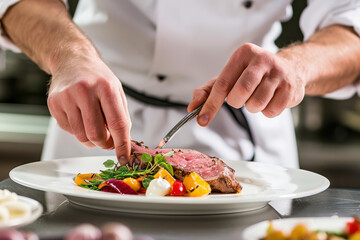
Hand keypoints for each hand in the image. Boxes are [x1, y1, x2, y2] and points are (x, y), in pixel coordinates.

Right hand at [47, 55, 130, 161]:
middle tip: (107, 141)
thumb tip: (124, 142)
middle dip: (104, 144)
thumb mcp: (117, 90)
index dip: (122, 145)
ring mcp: (67, 97)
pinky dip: (78, 130)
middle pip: (96, 134)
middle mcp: (85, 90)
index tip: (124, 157)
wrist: (72, 61)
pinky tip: (81, 117)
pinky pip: (69, 130)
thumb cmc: (97, 77)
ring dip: (91, 140)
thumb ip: (122, 116)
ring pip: (81, 136)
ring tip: (94, 127)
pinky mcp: (54, 103)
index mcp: (106, 87)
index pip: (117, 124)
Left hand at [188, 43, 305, 125]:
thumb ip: (209, 90)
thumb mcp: (230, 76)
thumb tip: (192, 107)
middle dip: (237, 102)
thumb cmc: (252, 75)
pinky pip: (272, 111)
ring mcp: (279, 73)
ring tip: (257, 97)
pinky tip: (271, 100)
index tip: (201, 120)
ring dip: (253, 108)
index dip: (210, 105)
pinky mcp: (291, 87)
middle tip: (241, 98)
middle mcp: (262, 59)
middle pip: (240, 93)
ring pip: (257, 104)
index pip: (222, 84)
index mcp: (243, 54)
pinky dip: (267, 111)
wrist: (291, 69)